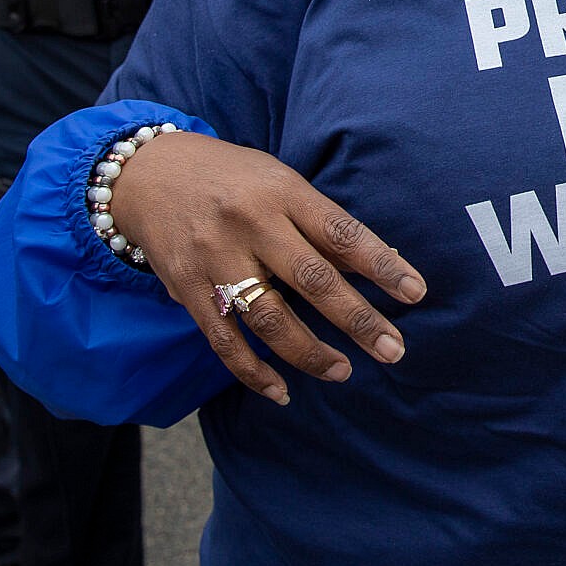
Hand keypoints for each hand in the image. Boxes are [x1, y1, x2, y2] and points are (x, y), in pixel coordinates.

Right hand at [110, 130, 425, 404]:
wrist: (150, 174)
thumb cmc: (234, 179)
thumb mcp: (282, 184)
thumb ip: (324, 225)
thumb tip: (383, 263)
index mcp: (283, 192)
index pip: (342, 233)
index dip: (382, 265)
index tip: (415, 293)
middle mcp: (250, 224)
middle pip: (312, 279)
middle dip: (357, 319)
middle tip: (393, 350)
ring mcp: (215, 258)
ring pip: (269, 318)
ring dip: (310, 353)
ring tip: (343, 371)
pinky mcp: (187, 289)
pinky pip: (225, 341)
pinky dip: (253, 372)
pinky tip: (282, 391)